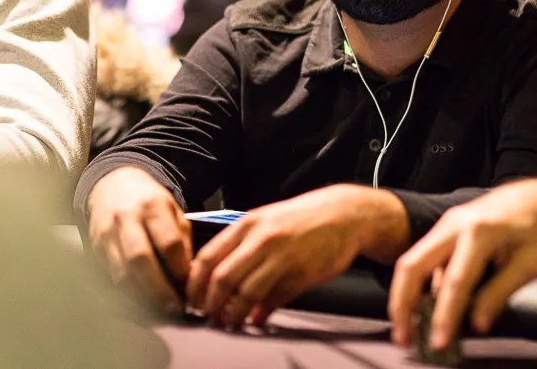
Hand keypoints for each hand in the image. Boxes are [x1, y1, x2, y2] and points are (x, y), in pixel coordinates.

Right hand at [87, 166, 191, 309]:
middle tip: (174, 308)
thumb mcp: (173, 210)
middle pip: (141, 260)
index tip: (190, 287)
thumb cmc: (149, 201)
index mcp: (152, 206)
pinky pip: (109, 278)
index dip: (181, 270)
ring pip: (122, 273)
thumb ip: (182, 240)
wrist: (111, 185)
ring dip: (142, 297)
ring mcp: (106, 235)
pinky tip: (141, 303)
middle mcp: (126, 220)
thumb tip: (190, 276)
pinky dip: (126, 294)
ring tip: (159, 310)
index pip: (169, 243)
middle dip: (159, 289)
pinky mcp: (94, 249)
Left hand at [187, 184, 406, 327]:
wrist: (344, 214)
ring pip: (246, 293)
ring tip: (230, 323)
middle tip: (208, 317)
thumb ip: (242, 251)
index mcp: (247, 225)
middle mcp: (261, 239)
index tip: (192, 300)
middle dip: (210, 304)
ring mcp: (282, 256)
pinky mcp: (302, 274)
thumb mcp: (266, 224)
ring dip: (234, 314)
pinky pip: (275, 300)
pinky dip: (263, 314)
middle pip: (222, 278)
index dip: (194, 285)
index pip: (207, 257)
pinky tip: (258, 320)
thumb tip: (223, 285)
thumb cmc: (301, 219)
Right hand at [388, 179, 536, 349]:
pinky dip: (419, 287)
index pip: (456, 280)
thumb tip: (476, 325)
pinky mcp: (441, 230)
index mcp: (479, 232)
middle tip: (402, 338)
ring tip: (409, 331)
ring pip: (411, 262)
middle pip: (412, 265)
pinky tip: (426, 310)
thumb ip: (499, 293)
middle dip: (401, 303)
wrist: (532, 198)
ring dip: (405, 297)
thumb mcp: (528, 264)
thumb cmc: (535, 231)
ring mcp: (443, 225)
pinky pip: (422, 260)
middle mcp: (453, 225)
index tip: (439, 342)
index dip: (445, 314)